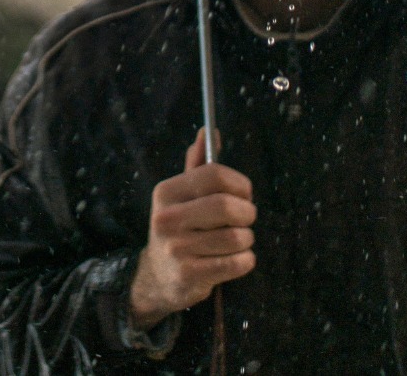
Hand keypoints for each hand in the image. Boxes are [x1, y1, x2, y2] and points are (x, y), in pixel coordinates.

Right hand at [128, 128, 255, 330]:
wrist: (159, 276)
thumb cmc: (180, 228)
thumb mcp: (182, 195)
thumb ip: (197, 165)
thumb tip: (208, 131)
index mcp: (166, 192)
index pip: (214, 174)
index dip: (240, 183)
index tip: (244, 194)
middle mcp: (167, 217)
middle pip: (227, 205)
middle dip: (247, 213)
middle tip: (245, 219)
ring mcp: (176, 248)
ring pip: (237, 237)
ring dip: (246, 240)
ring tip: (236, 241)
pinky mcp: (190, 274)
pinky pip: (238, 263)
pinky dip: (245, 260)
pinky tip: (233, 259)